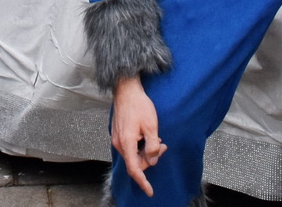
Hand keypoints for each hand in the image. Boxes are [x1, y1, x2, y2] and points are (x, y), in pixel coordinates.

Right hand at [111, 75, 164, 196]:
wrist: (126, 90)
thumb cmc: (138, 105)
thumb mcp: (151, 126)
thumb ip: (152, 146)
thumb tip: (153, 160)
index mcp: (126, 143)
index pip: (134, 169)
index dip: (143, 182)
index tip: (150, 191)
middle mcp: (119, 144)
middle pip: (135, 162)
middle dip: (150, 159)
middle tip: (163, 146)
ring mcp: (117, 139)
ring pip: (133, 154)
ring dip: (146, 151)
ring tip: (158, 139)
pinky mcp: (119, 134)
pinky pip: (130, 147)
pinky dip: (141, 146)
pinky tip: (148, 136)